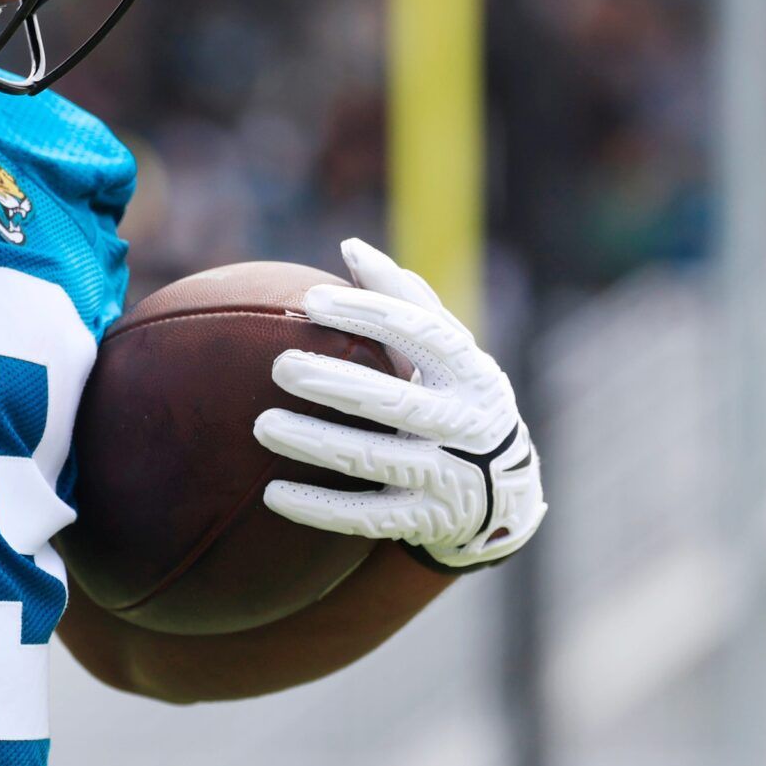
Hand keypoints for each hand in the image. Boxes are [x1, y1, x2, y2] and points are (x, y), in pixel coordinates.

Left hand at [252, 239, 546, 570]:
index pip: (422, 334)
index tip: (311, 300)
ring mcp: (447, 477)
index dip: (368, 314)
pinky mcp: (424, 521)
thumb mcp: (448, 350)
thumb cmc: (454, 396)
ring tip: (262, 425)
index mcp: (469, 372)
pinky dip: (319, 508)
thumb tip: (350, 245)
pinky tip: (271, 495)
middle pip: (394, 402)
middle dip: (335, 383)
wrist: (503, 494)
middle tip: (278, 366)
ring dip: (316, 445)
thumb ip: (404, 299)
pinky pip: (366, 517)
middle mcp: (463, 424)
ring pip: (373, 460)